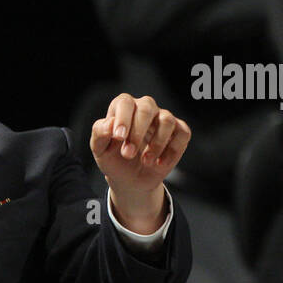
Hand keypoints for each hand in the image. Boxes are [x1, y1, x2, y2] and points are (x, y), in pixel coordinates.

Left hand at [90, 93, 190, 233]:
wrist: (131, 180)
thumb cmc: (114, 160)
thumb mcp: (100, 150)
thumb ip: (100, 133)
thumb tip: (110, 123)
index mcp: (123, 108)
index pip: (125, 102)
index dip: (123, 118)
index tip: (119, 138)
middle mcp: (145, 109)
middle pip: (147, 107)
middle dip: (137, 133)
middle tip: (128, 154)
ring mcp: (163, 119)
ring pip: (167, 120)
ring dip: (156, 143)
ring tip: (146, 161)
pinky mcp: (178, 132)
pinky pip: (182, 133)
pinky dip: (172, 150)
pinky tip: (160, 163)